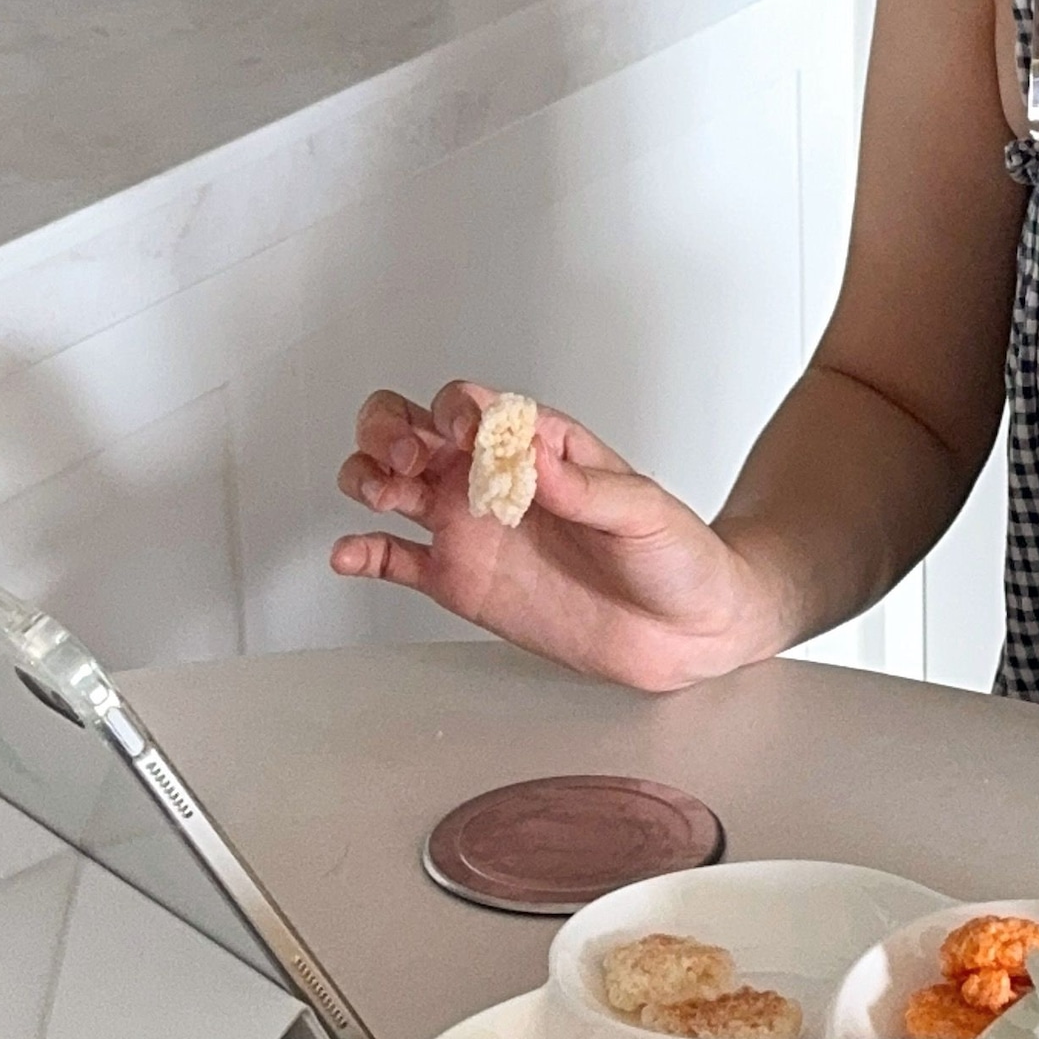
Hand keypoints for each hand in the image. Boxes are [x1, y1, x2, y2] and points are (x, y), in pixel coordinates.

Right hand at [329, 381, 781, 690]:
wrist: (689, 631)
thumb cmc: (678, 556)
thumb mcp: (644, 511)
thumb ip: (586, 487)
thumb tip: (535, 452)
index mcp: (539, 448)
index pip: (476, 407)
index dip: (457, 411)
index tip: (465, 436)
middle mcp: (495, 480)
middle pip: (411, 429)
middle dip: (389, 430)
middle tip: (405, 458)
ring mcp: (473, 528)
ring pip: (391, 483)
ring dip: (367, 477)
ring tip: (382, 495)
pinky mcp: (460, 580)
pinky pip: (395, 560)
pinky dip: (362, 552)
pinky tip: (350, 553)